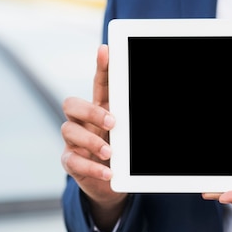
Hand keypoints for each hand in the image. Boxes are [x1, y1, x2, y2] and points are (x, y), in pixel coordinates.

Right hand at [61, 44, 127, 230]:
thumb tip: (163, 104)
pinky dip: (92, 167)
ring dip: (92, 141)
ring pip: (68, 130)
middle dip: (91, 111)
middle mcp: (83, 121)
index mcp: (100, 108)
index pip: (99, 84)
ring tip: (111, 152)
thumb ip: (138, 118)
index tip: (105, 50)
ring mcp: (74, 140)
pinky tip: (108, 172)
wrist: (111, 181)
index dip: (101, 67)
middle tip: (113, 122)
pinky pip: (73, 161)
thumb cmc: (123, 149)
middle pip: (71, 104)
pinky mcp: (71, 161)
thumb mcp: (132, 132)